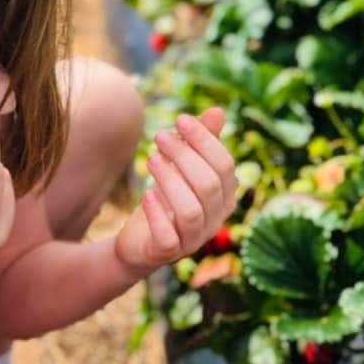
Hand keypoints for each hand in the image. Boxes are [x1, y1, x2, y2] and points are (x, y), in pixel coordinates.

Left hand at [114, 106, 237, 276]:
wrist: (139, 243)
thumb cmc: (166, 201)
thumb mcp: (181, 169)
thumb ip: (199, 143)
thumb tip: (217, 110)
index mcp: (224, 197)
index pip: (225, 165)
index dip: (204, 140)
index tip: (180, 118)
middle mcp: (214, 220)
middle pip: (208, 185)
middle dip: (183, 155)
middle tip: (159, 135)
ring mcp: (193, 240)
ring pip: (191, 210)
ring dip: (170, 180)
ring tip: (151, 158)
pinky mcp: (168, 253)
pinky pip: (169, 237)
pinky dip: (157, 214)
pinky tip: (146, 194)